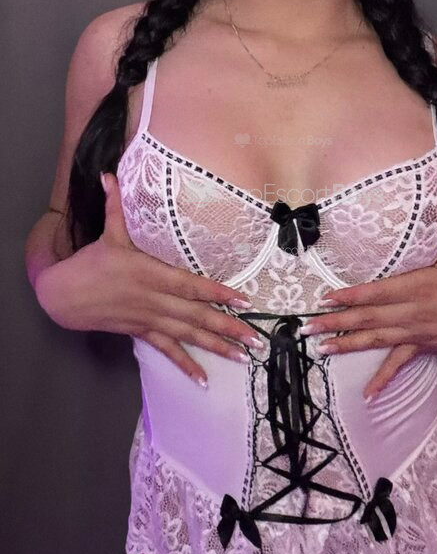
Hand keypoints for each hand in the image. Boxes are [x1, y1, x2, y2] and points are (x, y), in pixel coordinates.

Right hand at [34, 172, 264, 385]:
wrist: (64, 297)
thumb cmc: (90, 263)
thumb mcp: (107, 232)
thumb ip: (116, 204)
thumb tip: (110, 173)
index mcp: (149, 274)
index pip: (189, 285)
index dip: (216, 293)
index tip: (242, 300)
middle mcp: (153, 300)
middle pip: (196, 316)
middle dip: (228, 328)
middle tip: (256, 339)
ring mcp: (149, 319)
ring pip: (188, 336)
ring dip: (216, 347)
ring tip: (243, 357)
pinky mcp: (142, 332)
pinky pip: (168, 350)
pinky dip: (186, 365)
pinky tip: (204, 380)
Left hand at [300, 198, 436, 399]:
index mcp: (419, 285)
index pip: (378, 291)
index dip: (351, 296)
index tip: (326, 298)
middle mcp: (413, 310)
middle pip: (369, 317)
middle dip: (336, 322)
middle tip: (307, 327)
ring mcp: (415, 331)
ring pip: (376, 339)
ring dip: (347, 344)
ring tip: (320, 347)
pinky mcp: (422, 347)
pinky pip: (398, 364)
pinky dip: (383, 379)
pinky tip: (367, 393)